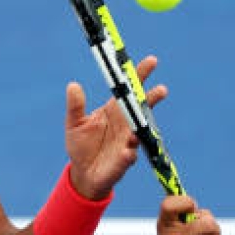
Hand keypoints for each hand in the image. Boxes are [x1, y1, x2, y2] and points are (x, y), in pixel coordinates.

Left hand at [64, 55, 166, 199]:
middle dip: (151, 99)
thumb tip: (72, 85)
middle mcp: (125, 125)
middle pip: (140, 109)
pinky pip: (127, 158)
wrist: (83, 173)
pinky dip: (127, 155)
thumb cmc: (81, 145)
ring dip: (141, 128)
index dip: (139, 76)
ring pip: (139, 133)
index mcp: (113, 111)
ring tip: (139, 124)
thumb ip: (75, 106)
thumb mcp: (75, 123)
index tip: (152, 61)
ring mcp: (127, 143)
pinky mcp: (123, 162)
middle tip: (161, 90)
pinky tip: (126, 152)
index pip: (129, 91)